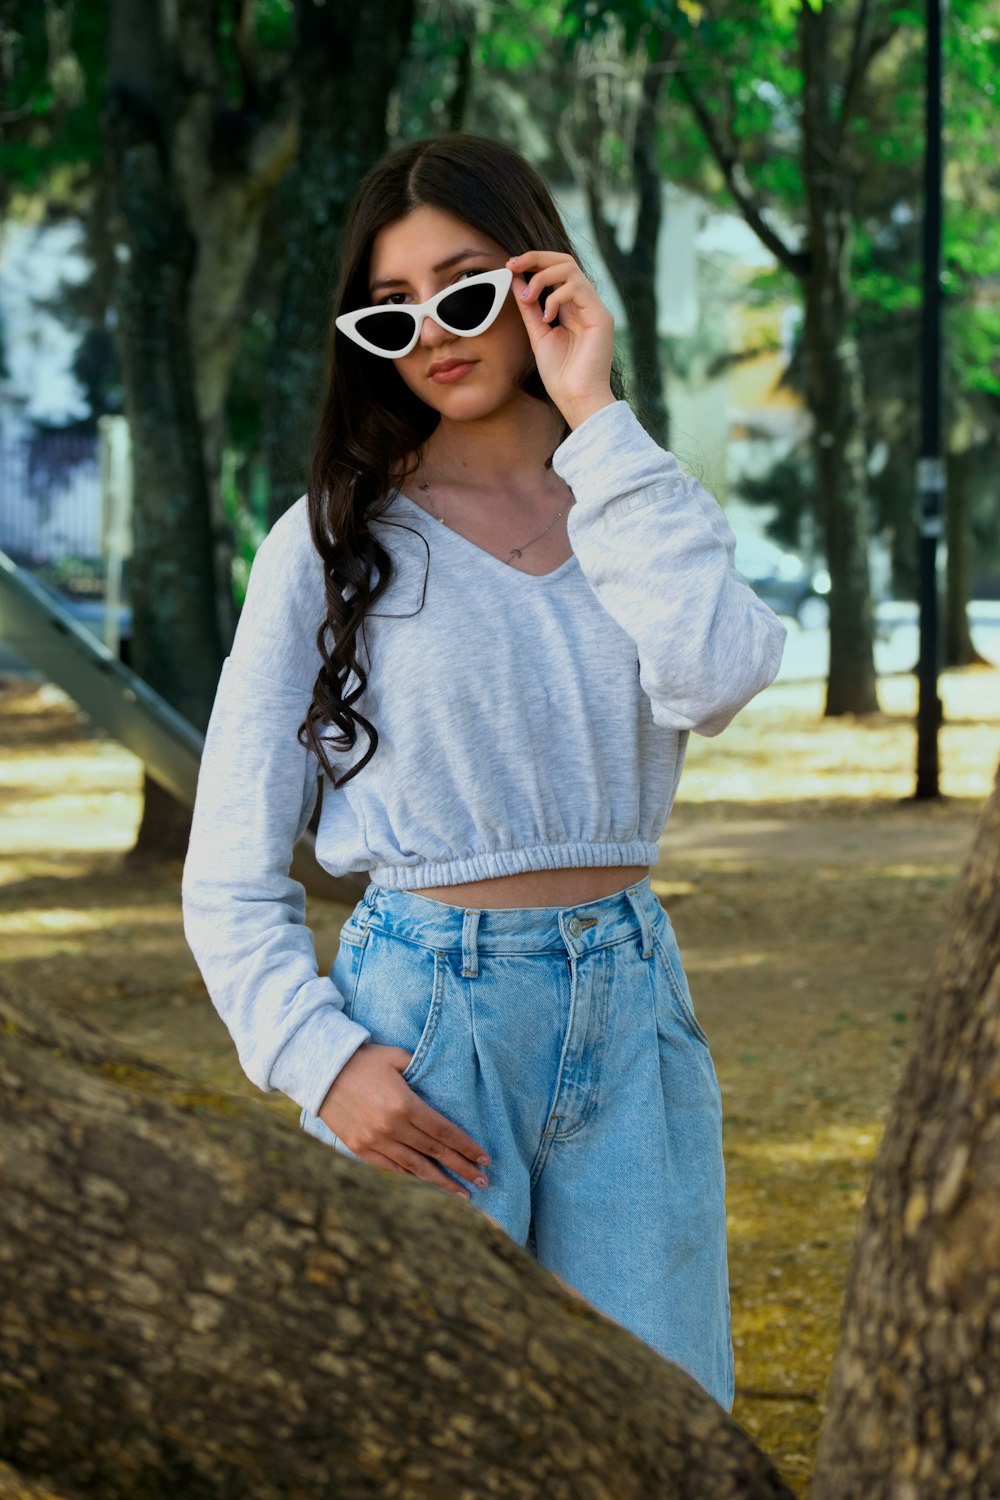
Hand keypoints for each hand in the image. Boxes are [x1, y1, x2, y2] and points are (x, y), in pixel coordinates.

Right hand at [317, 1042, 489, 1199]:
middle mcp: (391, 1128)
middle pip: (435, 1153)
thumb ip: (423, 1073)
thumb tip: (445, 1090)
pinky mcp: (360, 1148)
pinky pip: (392, 1166)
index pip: (444, 1132)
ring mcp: (374, 1141)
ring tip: (463, 1192)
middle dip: (462, 1169)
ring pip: (415, 1167)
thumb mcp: (398, 1057)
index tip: (485, 1159)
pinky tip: (428, 1178)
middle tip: (483, 1182)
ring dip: (441, 1181)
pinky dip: (412, 1173)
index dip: (466, 1147)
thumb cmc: (364, 1058)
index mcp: (404, 1104)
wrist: (321, 1070)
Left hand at [506, 249, 616, 429]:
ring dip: (542, 278)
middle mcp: (586, 304)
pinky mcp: (601, 317)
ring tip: (527, 299)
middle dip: (536, 258)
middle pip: (565, 261)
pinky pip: (577, 289)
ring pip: (570, 269)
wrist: (576, 399)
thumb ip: (530, 308)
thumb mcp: (538, 334)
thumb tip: (517, 280)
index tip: (510, 266)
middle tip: (513, 264)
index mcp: (573, 308)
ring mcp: (595, 309)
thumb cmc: (561, 375)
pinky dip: (555, 296)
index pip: (557, 271)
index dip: (534, 263)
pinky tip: (546, 316)